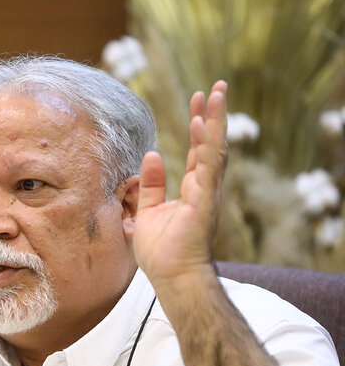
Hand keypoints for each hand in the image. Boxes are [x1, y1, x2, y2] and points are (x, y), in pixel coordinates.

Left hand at [133, 81, 227, 288]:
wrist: (173, 278)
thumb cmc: (163, 252)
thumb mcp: (148, 211)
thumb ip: (151, 184)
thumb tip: (151, 156)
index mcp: (194, 189)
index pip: (200, 150)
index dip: (199, 125)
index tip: (198, 101)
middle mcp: (205, 188)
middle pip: (212, 143)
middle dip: (214, 115)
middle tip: (216, 87)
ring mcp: (207, 194)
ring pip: (214, 150)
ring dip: (215, 121)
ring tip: (215, 94)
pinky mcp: (203, 202)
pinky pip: (206, 167)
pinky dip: (204, 144)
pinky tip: (200, 123)